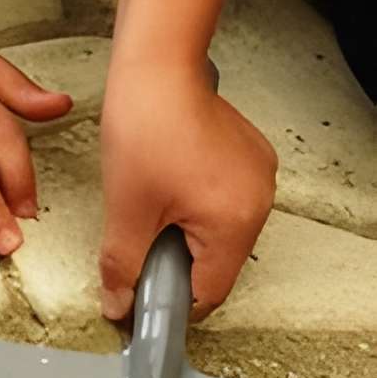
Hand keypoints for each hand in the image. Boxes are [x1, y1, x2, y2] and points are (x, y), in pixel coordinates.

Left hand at [98, 60, 273, 320]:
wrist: (157, 71)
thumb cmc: (144, 131)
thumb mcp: (125, 209)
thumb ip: (123, 264)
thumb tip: (118, 305)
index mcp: (235, 223)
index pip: (209, 292)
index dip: (168, 303)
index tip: (136, 301)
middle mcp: (259, 204)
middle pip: (216, 263)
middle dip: (173, 264)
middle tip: (134, 247)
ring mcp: (259, 179)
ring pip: (219, 234)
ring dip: (183, 235)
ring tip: (149, 209)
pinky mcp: (250, 160)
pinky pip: (224, 203)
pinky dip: (195, 209)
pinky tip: (166, 188)